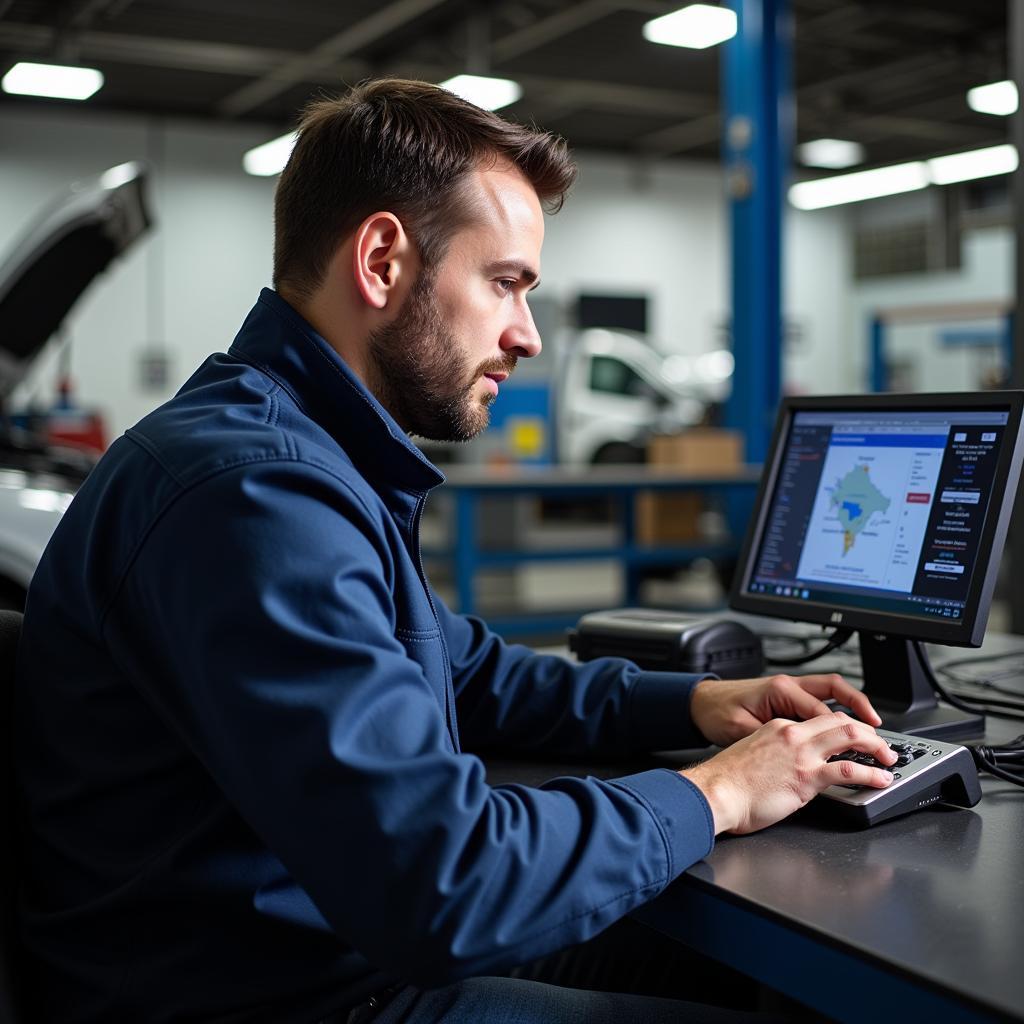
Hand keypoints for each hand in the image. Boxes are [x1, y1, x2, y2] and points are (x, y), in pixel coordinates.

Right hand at [681, 713, 896, 834]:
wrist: (715, 792)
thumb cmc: (726, 782)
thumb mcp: (754, 757)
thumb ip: (777, 758)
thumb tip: (791, 773)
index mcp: (778, 727)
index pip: (819, 720)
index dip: (842, 729)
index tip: (854, 739)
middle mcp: (791, 733)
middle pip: (840, 721)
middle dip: (866, 732)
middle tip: (880, 744)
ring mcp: (800, 753)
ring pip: (850, 737)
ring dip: (875, 748)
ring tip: (888, 759)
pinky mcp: (806, 776)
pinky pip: (847, 770)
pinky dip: (869, 773)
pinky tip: (880, 779)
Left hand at [689, 672, 881, 746]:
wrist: (699, 706)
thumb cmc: (716, 713)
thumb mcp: (741, 729)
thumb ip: (772, 741)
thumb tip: (797, 757)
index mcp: (780, 690)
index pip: (822, 712)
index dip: (843, 733)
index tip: (860, 751)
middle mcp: (787, 687)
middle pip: (835, 693)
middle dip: (861, 711)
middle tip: (880, 734)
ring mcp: (788, 692)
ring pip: (830, 695)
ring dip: (852, 709)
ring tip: (872, 728)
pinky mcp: (785, 700)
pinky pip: (817, 703)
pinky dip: (834, 713)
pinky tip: (843, 728)